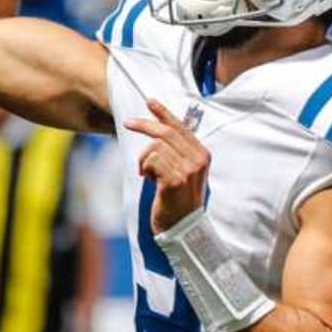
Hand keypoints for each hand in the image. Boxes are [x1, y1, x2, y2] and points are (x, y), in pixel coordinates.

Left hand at [125, 99, 210, 232]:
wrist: (183, 228)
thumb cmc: (179, 200)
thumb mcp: (185, 171)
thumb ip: (178, 151)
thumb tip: (159, 128)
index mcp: (202, 155)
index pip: (181, 127)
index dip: (164, 113)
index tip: (150, 102)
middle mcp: (198, 160)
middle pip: (166, 132)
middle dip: (145, 125)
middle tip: (128, 123)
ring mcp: (188, 170)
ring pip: (155, 147)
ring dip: (144, 159)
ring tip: (146, 174)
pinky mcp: (174, 180)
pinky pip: (151, 161)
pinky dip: (144, 168)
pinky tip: (149, 180)